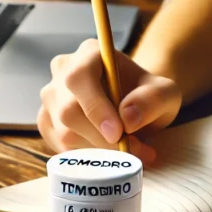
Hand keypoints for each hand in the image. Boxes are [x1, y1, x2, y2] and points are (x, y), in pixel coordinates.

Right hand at [38, 39, 181, 162]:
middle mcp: (62, 71)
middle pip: (68, 111)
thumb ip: (152, 100)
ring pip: (63, 132)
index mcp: (88, 54)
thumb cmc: (147, 95)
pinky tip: (107, 152)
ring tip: (128, 153)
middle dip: (102, 139)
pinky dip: (86, 156)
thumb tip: (127, 118)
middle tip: (134, 151)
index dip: (96, 108)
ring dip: (98, 150)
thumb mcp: (164, 93)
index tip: (118, 133)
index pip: (79, 78)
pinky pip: (59, 146)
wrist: (135, 104)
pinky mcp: (46, 121)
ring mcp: (50, 97)